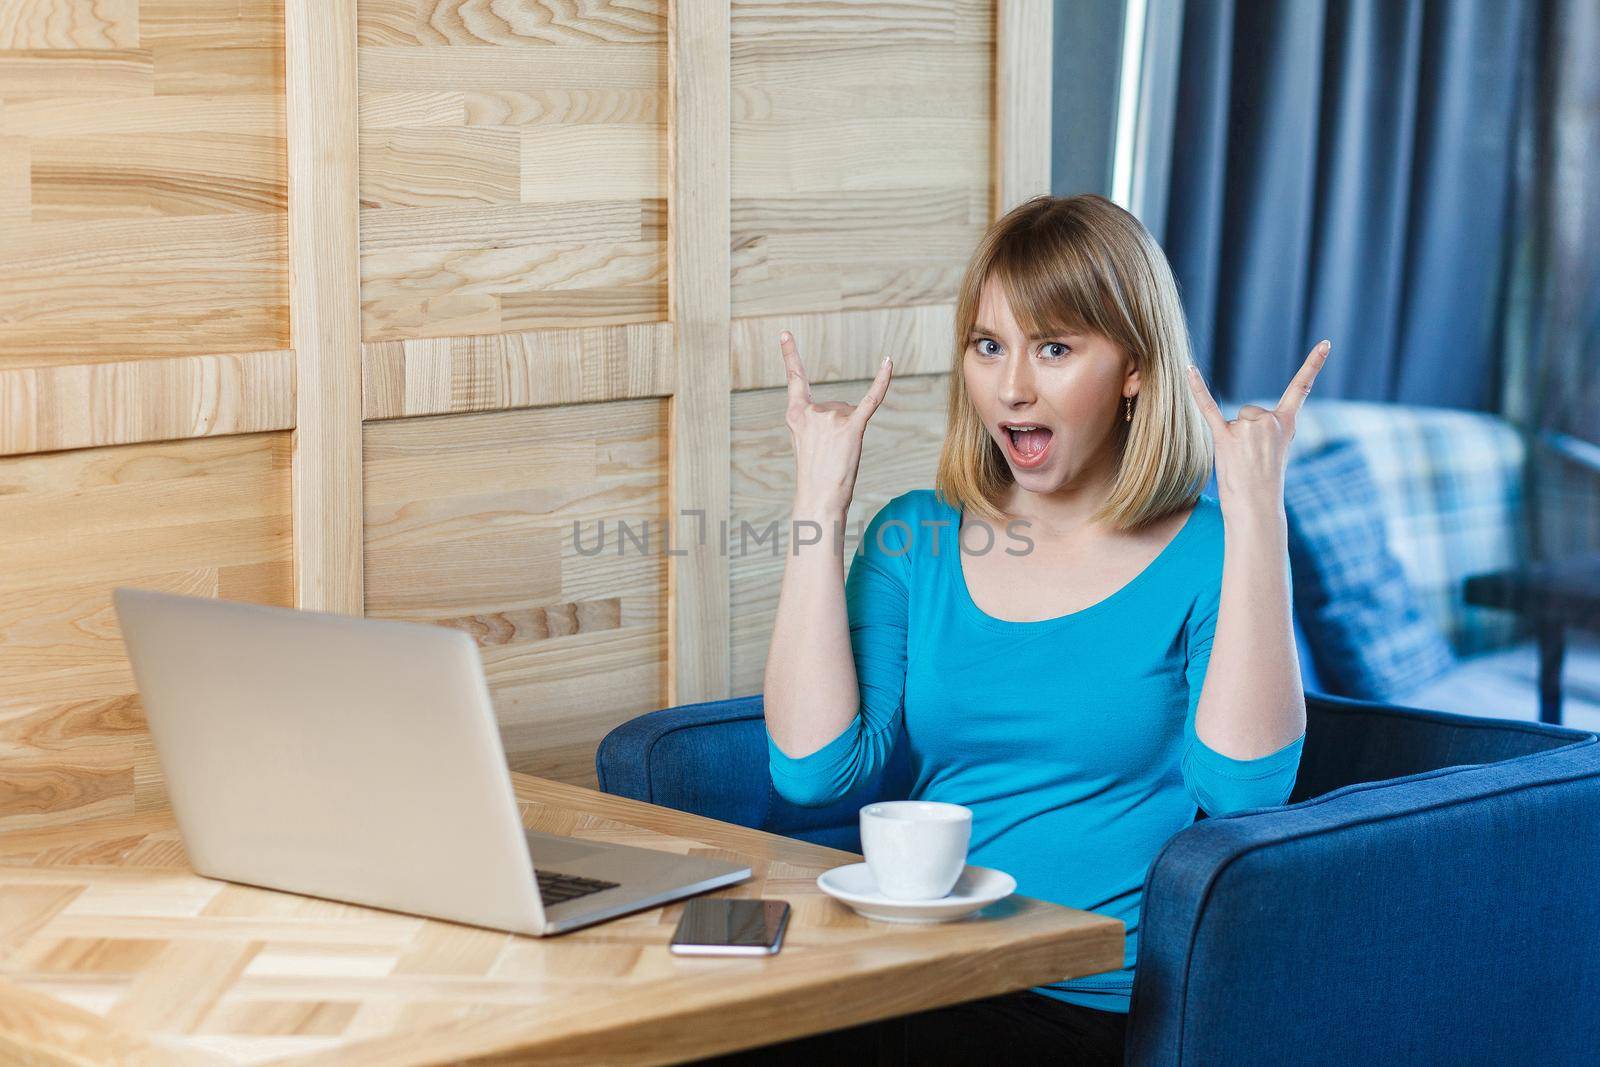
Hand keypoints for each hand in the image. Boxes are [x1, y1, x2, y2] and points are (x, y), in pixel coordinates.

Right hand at [780, 330, 892, 516]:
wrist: (819, 498)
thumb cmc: (814, 477)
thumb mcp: (806, 444)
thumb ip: (818, 422)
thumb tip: (841, 411)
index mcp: (795, 415)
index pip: (794, 379)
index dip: (789, 355)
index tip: (785, 333)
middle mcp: (812, 412)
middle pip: (835, 406)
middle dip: (838, 430)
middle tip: (829, 455)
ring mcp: (831, 418)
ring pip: (850, 413)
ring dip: (849, 434)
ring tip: (839, 456)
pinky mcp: (853, 427)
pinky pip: (871, 398)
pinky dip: (882, 381)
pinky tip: (888, 362)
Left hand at [1186, 340, 1330, 514]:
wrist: (1256, 505)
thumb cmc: (1264, 483)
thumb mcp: (1275, 452)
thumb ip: (1265, 430)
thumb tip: (1246, 423)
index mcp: (1286, 424)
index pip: (1301, 388)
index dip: (1314, 364)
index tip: (1326, 343)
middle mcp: (1269, 422)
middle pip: (1250, 411)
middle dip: (1246, 434)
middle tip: (1252, 459)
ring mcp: (1247, 428)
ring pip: (1235, 419)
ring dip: (1233, 440)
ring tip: (1240, 461)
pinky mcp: (1225, 437)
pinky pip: (1207, 407)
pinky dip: (1196, 388)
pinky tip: (1188, 369)